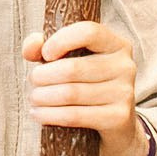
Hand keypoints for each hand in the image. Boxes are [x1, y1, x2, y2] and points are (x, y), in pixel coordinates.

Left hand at [23, 23, 144, 155]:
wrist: (116, 122)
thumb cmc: (87, 83)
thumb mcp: (69, 59)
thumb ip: (45, 46)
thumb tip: (31, 48)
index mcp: (116, 44)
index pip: (89, 32)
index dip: (61, 41)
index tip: (45, 54)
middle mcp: (125, 66)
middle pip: (72, 68)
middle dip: (42, 76)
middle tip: (32, 81)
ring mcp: (124, 93)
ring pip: (70, 93)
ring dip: (42, 97)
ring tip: (34, 98)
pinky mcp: (118, 117)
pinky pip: (75, 115)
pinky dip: (50, 115)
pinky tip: (38, 114)